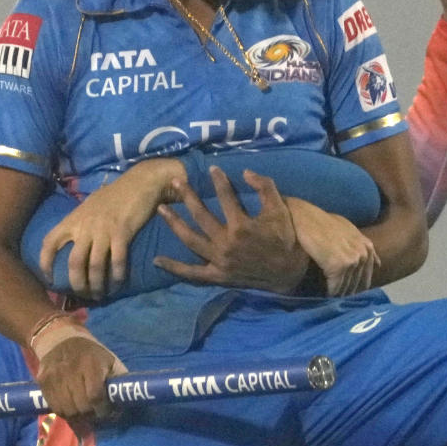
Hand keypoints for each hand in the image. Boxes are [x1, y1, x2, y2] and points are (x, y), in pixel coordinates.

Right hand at [35, 333, 126, 425]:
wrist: (61, 339)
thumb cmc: (92, 355)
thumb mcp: (110, 362)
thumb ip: (118, 382)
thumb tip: (121, 406)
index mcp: (91, 364)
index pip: (95, 396)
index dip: (102, 409)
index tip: (106, 412)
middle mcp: (70, 369)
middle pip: (81, 406)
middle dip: (91, 414)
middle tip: (96, 412)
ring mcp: (54, 375)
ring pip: (67, 410)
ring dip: (78, 416)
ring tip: (84, 411)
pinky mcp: (43, 381)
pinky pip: (55, 407)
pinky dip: (65, 412)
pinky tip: (71, 406)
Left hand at [38, 159, 184, 298]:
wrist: (140, 182)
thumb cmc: (115, 195)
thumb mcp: (89, 206)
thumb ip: (80, 223)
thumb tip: (74, 242)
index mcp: (73, 219)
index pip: (50, 242)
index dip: (45, 262)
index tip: (48, 278)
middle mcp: (85, 226)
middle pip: (74, 262)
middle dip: (77, 283)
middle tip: (83, 295)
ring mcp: (104, 230)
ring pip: (95, 266)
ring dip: (97, 285)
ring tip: (100, 295)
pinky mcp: (122, 232)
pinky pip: (117, 260)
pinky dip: (117, 276)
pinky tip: (118, 284)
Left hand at [154, 167, 308, 291]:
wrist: (289, 273)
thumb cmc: (285, 239)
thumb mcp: (281, 209)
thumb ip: (265, 187)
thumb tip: (245, 171)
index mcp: (242, 226)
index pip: (225, 197)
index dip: (219, 180)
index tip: (212, 169)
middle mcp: (226, 243)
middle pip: (200, 216)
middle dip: (187, 196)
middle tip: (175, 182)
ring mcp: (219, 261)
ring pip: (190, 240)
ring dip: (174, 224)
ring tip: (161, 209)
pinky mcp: (217, 276)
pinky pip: (192, 273)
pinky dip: (174, 268)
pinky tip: (157, 260)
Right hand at [285, 197, 379, 295]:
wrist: (305, 218)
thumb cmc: (322, 223)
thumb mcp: (349, 230)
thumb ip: (363, 246)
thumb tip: (378, 264)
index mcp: (368, 247)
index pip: (366, 278)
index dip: (355, 288)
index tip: (344, 294)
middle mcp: (363, 254)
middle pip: (356, 285)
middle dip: (345, 293)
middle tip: (335, 301)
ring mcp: (352, 260)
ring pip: (345, 288)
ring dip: (336, 296)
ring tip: (328, 300)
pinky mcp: (339, 266)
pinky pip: (335, 288)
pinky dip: (329, 293)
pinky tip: (323, 296)